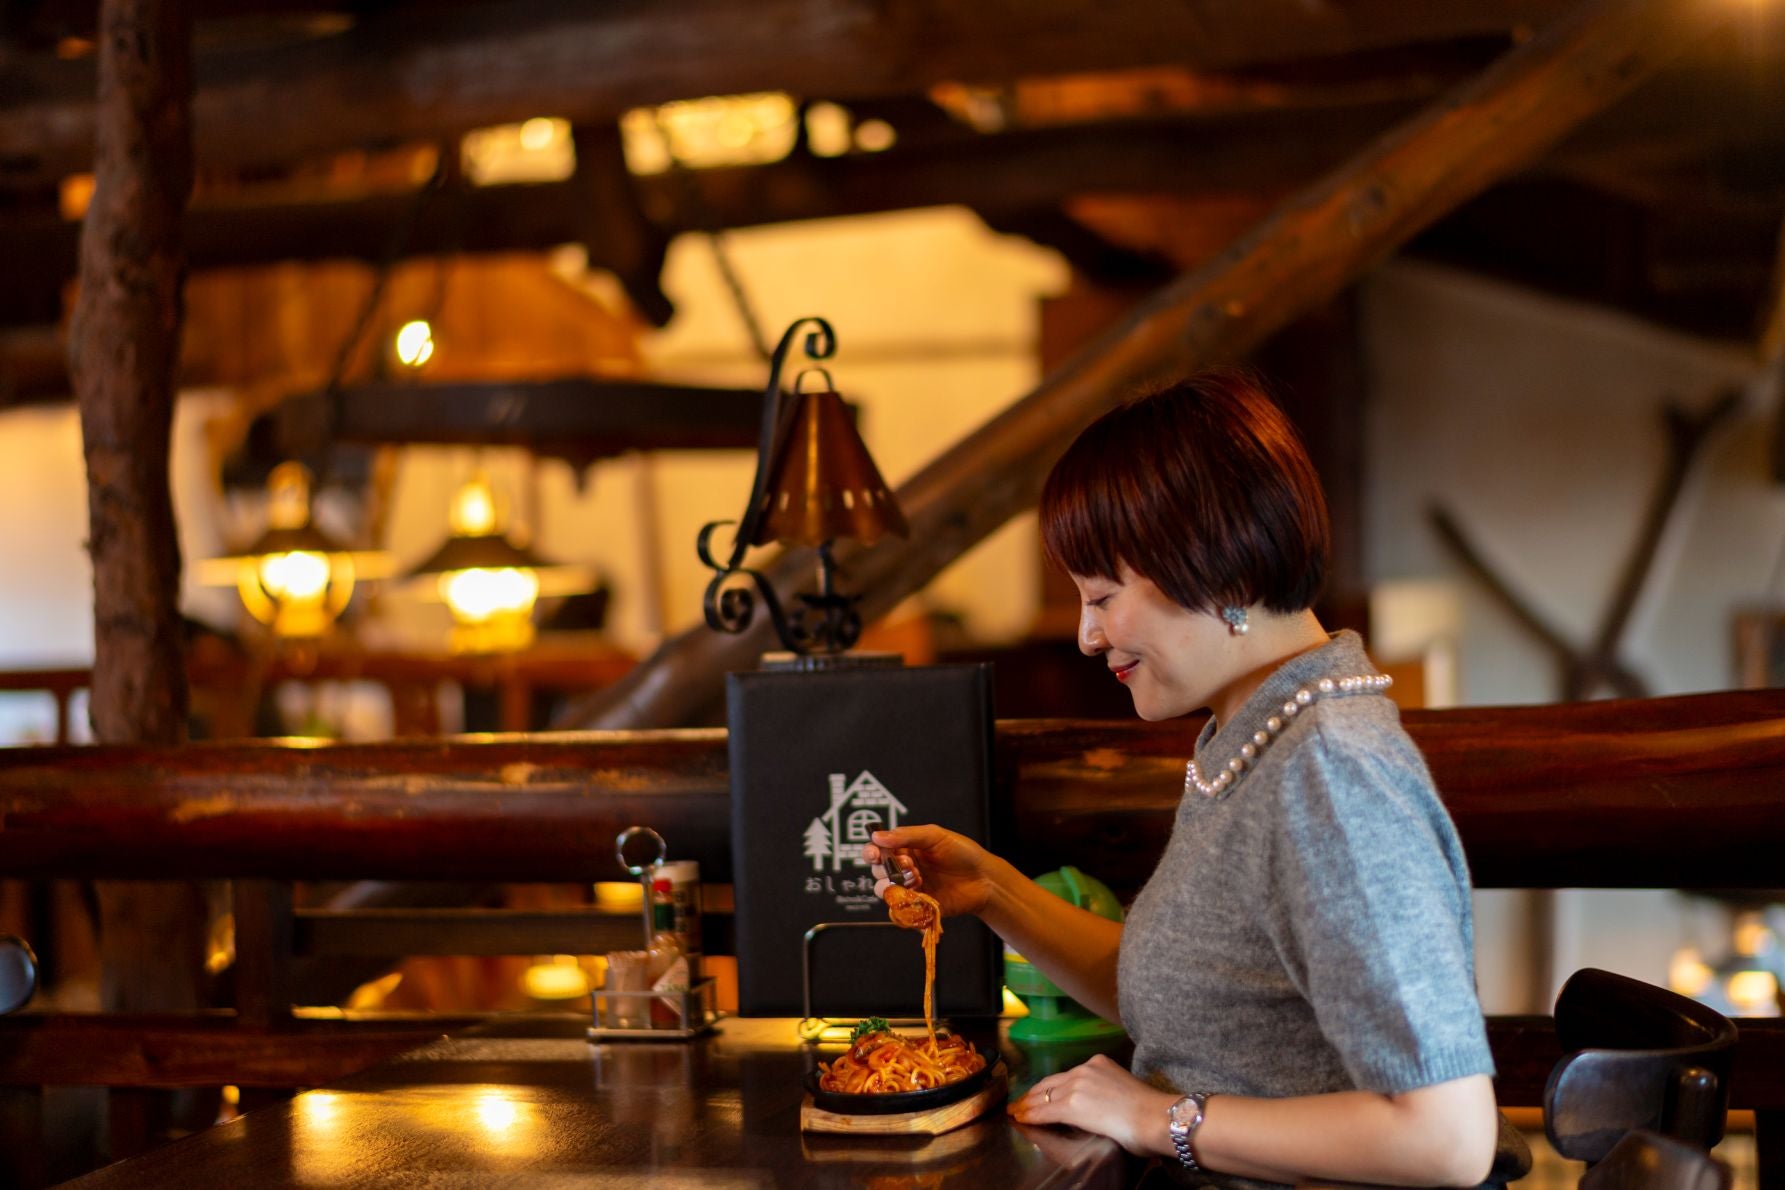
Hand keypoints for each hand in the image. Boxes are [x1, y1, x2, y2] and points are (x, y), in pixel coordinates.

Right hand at [863, 824, 998, 917]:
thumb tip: (876, 837)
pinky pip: (899, 908)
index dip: (871, 852)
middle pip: (878, 871)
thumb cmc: (963, 853)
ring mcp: (910, 888)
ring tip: (917, 878)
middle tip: (909, 864)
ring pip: (884, 890)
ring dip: (894, 884)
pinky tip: (920, 893)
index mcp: (906, 848)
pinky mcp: (917, 906)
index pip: (879, 849)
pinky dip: (903, 902)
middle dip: (886, 868)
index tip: (875, 854)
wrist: (984, 879)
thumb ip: (906, 836)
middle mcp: (905, 868)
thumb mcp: (935, 836)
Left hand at [1007, 1053, 1177, 1157]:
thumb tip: (1098, 1107)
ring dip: (1028, 1105)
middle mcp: (1085, 1069)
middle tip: (1020, 1103)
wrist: (1155, 1117)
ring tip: (1017, 1112)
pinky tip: (1022, 1119)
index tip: (1040, 1095)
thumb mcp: (1123, 1090)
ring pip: (1043, 1096)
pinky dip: (1030, 1115)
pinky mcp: (1071, 1104)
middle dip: (1033, 1094)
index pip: (1066, 1076)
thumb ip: (1105, 1093)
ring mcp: (1076, 1085)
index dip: (1050, 1087)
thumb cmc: (1149, 1112)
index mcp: (1099, 1063)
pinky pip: (1044, 1111)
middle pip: (1050, 1082)